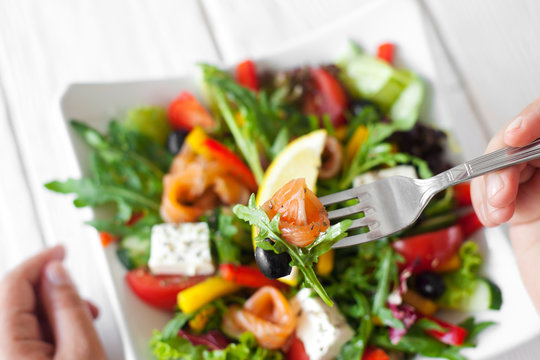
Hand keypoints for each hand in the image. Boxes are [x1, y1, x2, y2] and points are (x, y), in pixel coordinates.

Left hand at [0, 245, 106, 358]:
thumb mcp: (84, 350)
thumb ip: (68, 306)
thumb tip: (56, 272)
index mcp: (6, 350)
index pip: (12, 286)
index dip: (39, 262)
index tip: (59, 251)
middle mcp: (2, 354)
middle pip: (16, 302)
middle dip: (50, 290)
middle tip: (76, 289)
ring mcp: (9, 359)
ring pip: (24, 320)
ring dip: (55, 311)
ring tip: (84, 320)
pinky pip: (28, 339)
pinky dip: (53, 331)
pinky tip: (75, 337)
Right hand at [471, 96, 539, 312]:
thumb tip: (527, 142)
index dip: (534, 119)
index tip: (517, 134)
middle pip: (523, 138)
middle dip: (504, 160)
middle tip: (502, 193)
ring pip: (502, 160)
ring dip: (489, 182)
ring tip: (497, 213)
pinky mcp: (523, 202)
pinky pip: (492, 186)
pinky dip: (484, 198)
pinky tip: (493, 215)